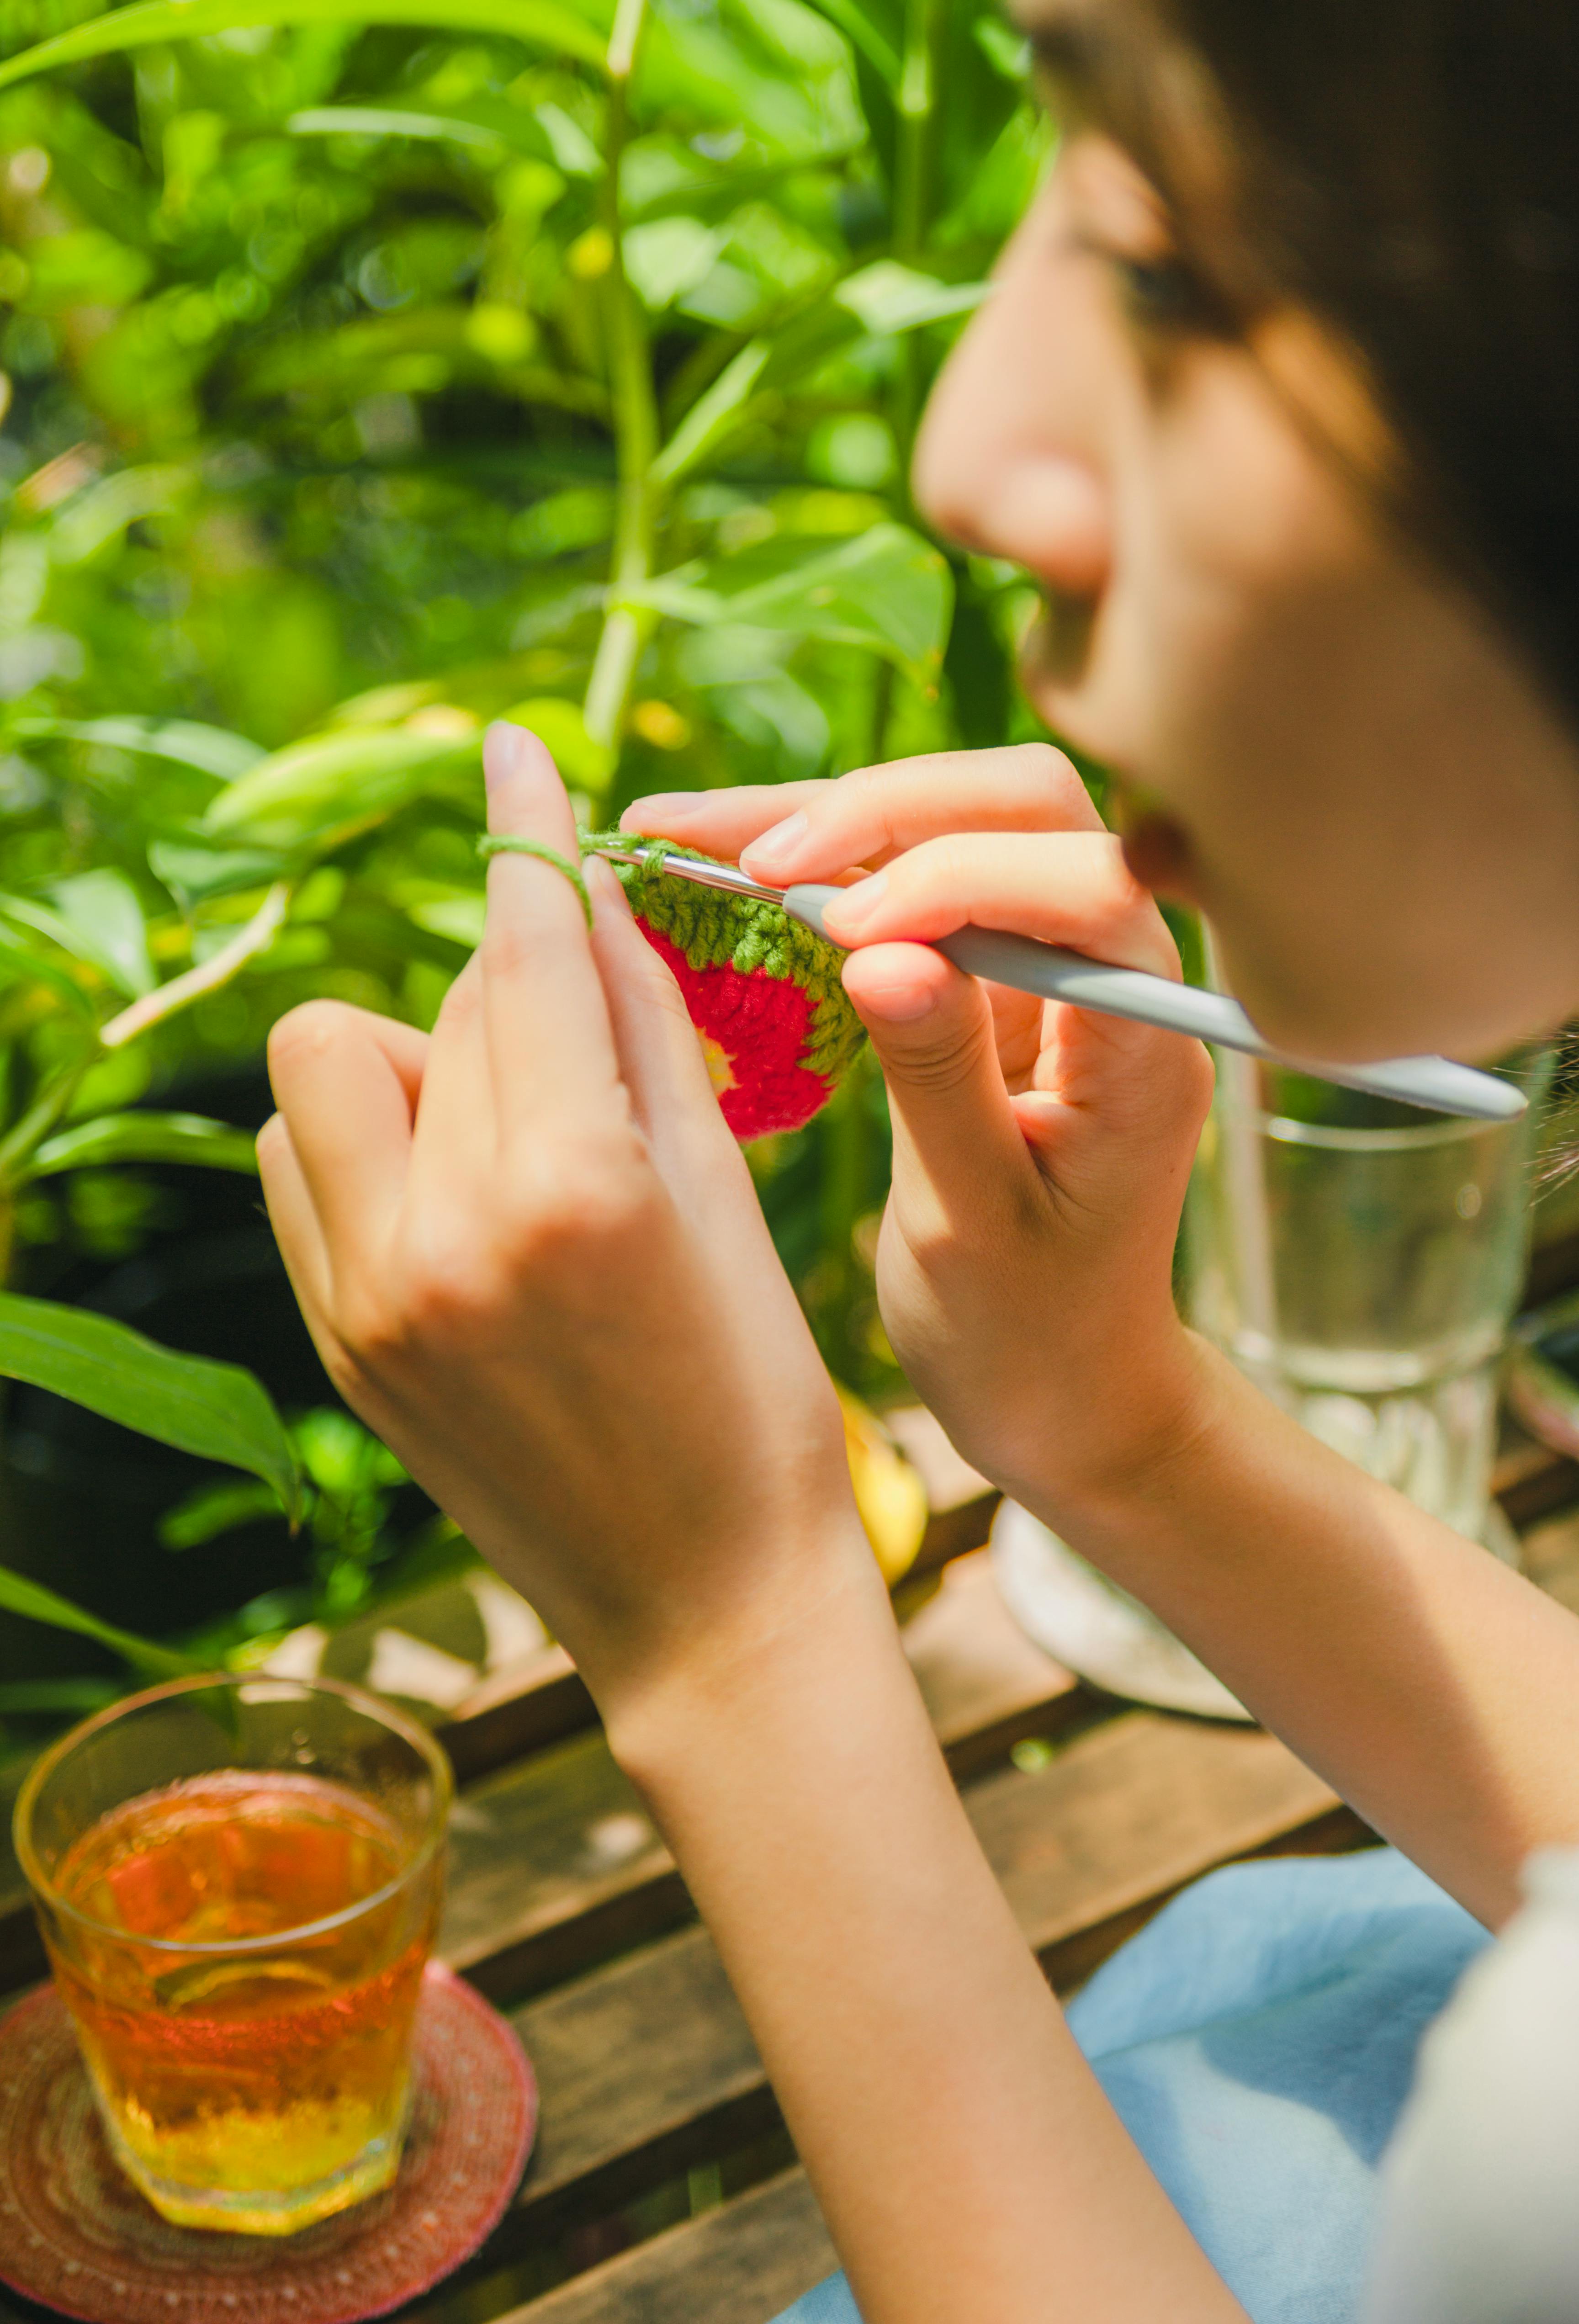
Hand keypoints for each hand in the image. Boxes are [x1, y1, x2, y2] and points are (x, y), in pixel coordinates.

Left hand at [260, 725, 875, 1721]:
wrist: (701, 1599)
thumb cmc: (756, 1396)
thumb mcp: (729, 1197)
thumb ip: (647, 1031)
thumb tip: (591, 899)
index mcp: (574, 1189)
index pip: (534, 950)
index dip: (528, 832)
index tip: (509, 745)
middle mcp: (445, 1233)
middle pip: (454, 1000)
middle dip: (525, 986)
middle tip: (595, 1056)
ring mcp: (371, 1294)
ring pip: (334, 1065)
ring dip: (418, 1059)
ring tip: (509, 1137)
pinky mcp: (336, 1338)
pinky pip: (301, 1159)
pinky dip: (368, 1138)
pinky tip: (453, 1194)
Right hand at [626, 747, 1216, 1517]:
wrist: (1068, 1392)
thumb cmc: (1033, 1334)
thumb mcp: (972, 1224)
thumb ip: (939, 1078)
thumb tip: (884, 948)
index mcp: (1143, 1043)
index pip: (1084, 884)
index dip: (958, 873)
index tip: (836, 923)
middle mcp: (1117, 980)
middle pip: (1025, 809)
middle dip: (883, 806)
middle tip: (742, 847)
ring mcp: (1056, 971)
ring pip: (960, 827)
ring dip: (833, 818)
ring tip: (688, 830)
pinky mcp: (996, 982)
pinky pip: (917, 885)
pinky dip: (827, 868)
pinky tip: (729, 867)